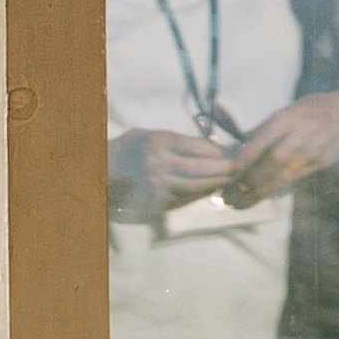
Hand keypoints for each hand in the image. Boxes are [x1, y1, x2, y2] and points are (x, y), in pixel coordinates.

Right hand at [113, 127, 241, 205]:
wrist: (97, 174)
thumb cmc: (125, 150)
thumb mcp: (147, 135)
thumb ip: (176, 140)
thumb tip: (207, 147)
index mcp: (161, 142)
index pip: (201, 147)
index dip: (221, 152)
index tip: (235, 152)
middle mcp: (161, 163)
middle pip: (204, 168)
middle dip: (226, 169)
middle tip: (241, 168)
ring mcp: (159, 185)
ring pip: (197, 186)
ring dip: (217, 183)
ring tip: (232, 180)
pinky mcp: (156, 202)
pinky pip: (185, 198)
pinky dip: (200, 194)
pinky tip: (211, 190)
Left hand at [238, 87, 338, 185]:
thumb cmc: (313, 109)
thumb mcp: (288, 110)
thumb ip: (267, 128)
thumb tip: (240, 147)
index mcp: (288, 118)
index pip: (262, 140)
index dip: (246, 158)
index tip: (232, 172)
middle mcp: (300, 134)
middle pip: (273, 161)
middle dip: (253, 179)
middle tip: (234, 192)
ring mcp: (313, 151)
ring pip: (285, 175)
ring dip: (264, 190)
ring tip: (246, 200)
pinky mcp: (321, 163)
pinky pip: (296, 178)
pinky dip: (280, 188)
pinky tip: (266, 194)